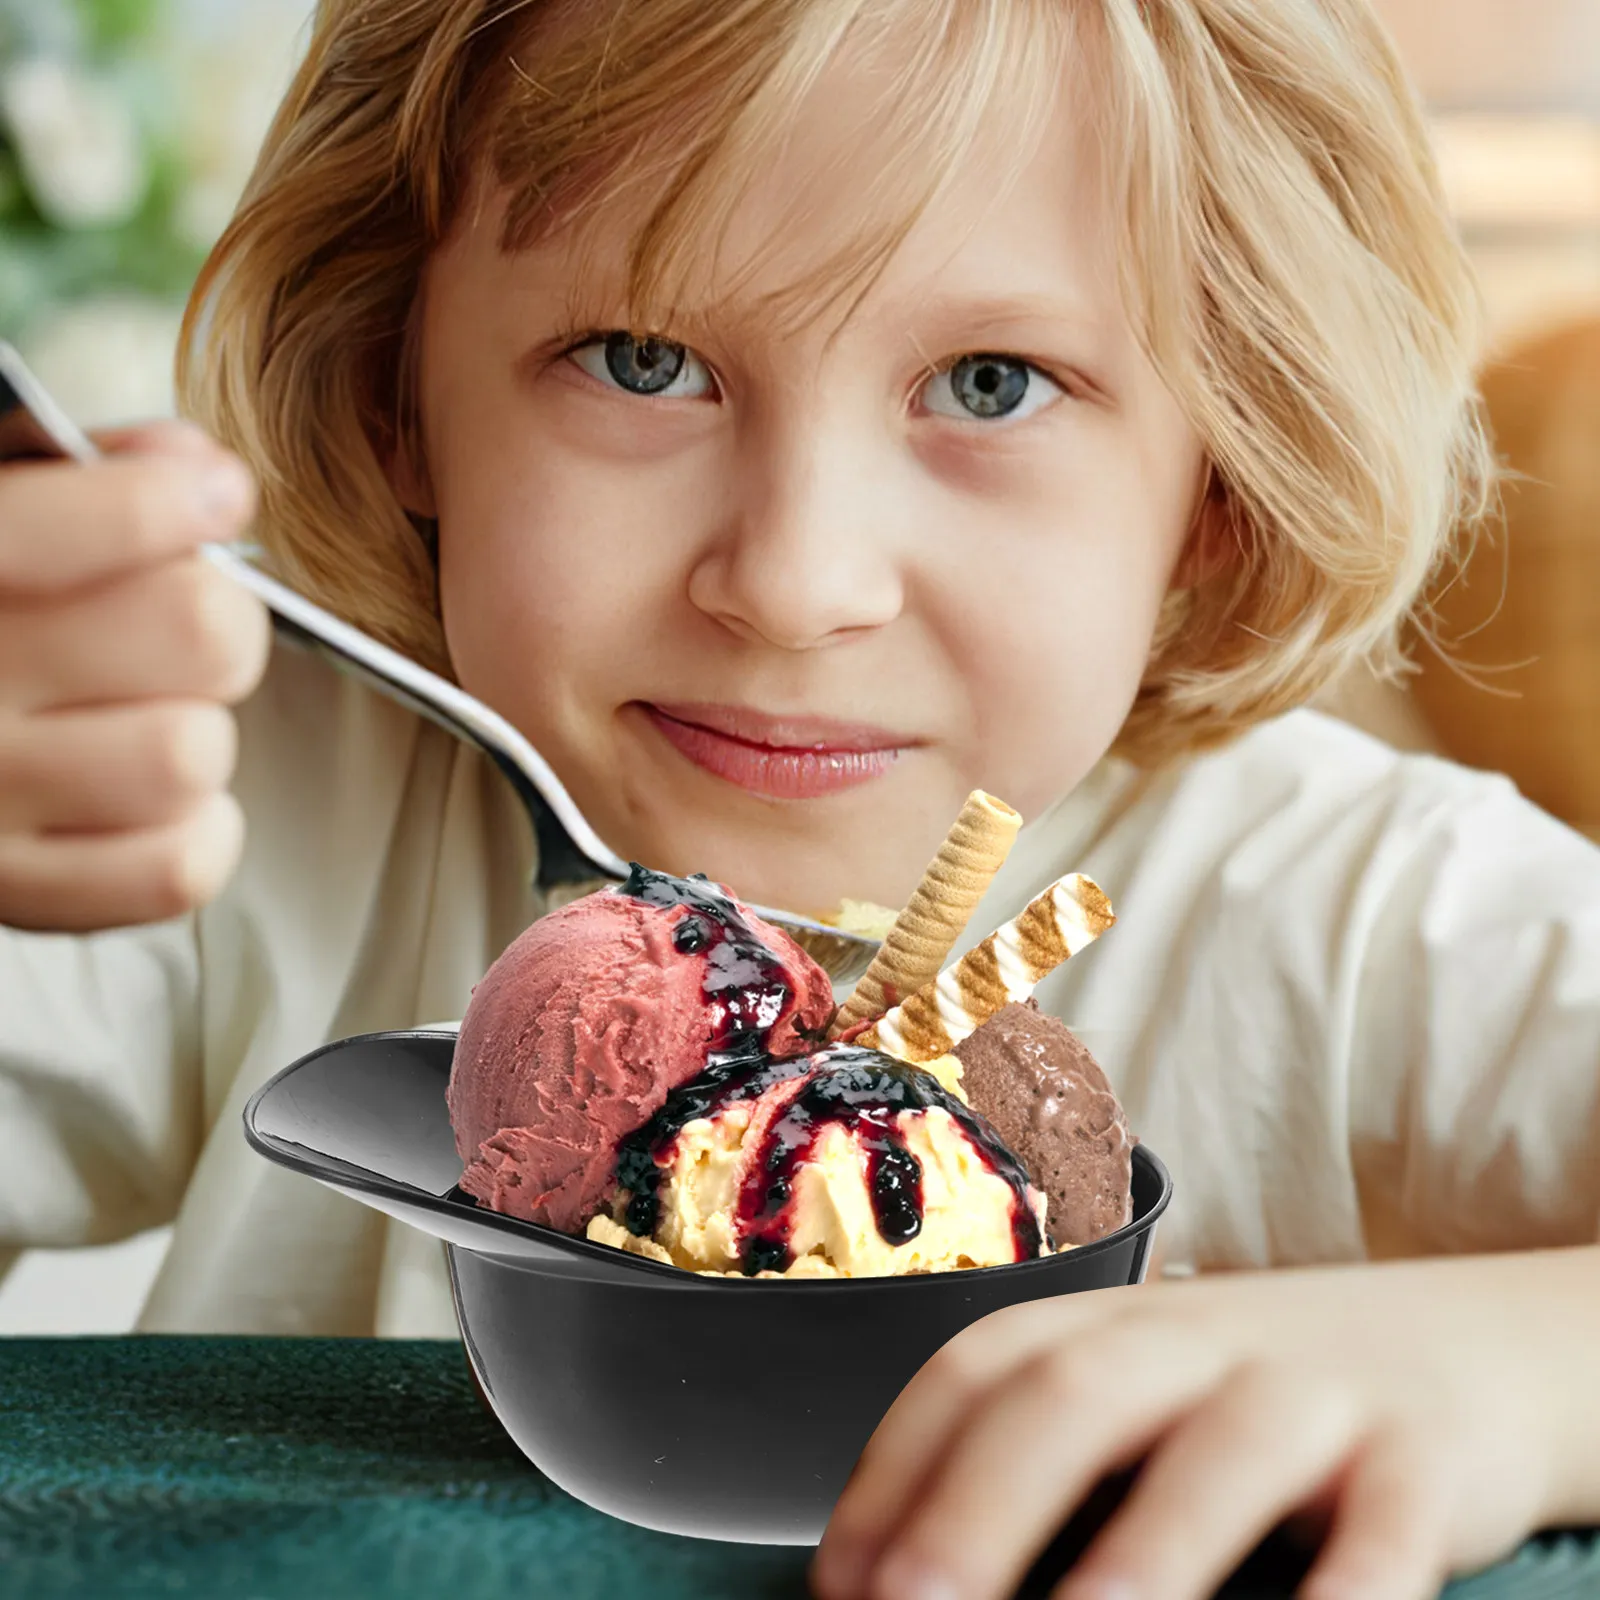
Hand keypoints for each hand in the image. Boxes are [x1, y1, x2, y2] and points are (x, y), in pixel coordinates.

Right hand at [0, 422, 268, 930]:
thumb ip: (75, 470)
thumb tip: (198, 471)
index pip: (64, 534)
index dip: (167, 503)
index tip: (212, 496)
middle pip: (197, 632)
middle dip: (216, 619)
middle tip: (183, 625)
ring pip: (190, 752)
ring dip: (194, 727)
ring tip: (142, 714)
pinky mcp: (17, 892)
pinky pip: (179, 868)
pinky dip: (195, 829)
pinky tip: (151, 797)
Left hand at [813, 1250, 1599, 1599]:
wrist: (1461, 1342)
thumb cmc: (1249, 1398)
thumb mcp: (1139, 1399)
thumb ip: (1038, 1467)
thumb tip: (900, 1582)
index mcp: (1099, 1327)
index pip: (968, 1375)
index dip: (891, 1474)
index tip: (839, 1586)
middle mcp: (1189, 1342)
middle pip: (1066, 1398)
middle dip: (977, 1508)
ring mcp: (1307, 1392)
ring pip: (1215, 1458)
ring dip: (1141, 1556)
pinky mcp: (1421, 1457)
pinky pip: (1384, 1529)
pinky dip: (1346, 1589)